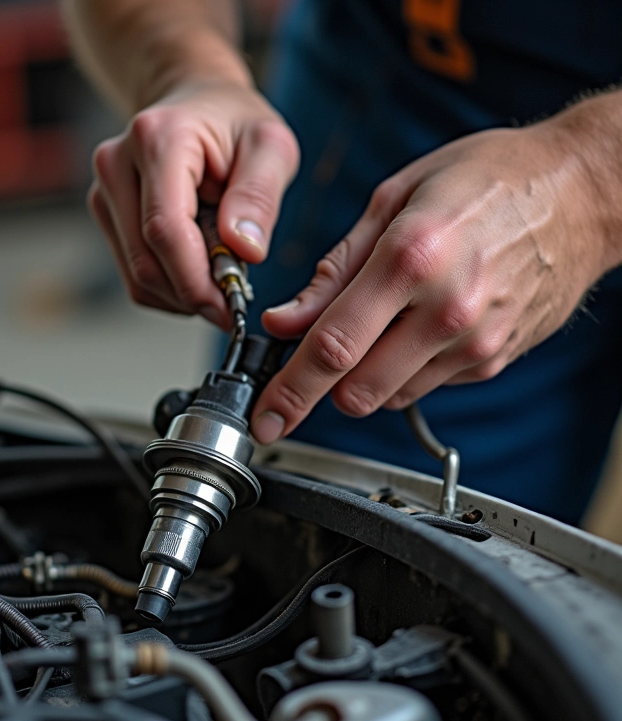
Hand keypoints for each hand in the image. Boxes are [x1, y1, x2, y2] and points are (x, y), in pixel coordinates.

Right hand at [89, 81, 298, 328]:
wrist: (198, 105)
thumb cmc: (236, 125)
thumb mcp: (271, 148)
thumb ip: (260, 197)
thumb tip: (244, 251)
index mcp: (157, 139)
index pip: (165, 229)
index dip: (196, 280)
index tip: (232, 308)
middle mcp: (117, 164)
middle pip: (146, 260)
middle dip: (193, 294)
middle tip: (234, 303)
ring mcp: (105, 192)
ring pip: (137, 276)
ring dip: (182, 296)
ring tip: (219, 278)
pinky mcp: (107, 216)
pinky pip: (134, 275)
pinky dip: (169, 289)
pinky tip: (197, 271)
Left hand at [250, 121, 609, 443]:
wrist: (580, 192)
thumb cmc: (488, 180)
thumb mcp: (395, 198)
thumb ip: (334, 269)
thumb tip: (287, 320)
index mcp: (412, 257)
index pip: (333, 347)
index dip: (289, 390)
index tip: (266, 415)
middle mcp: (447, 309)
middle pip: (357, 390)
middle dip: (319, 391)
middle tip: (305, 371)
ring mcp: (475, 342)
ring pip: (387, 396)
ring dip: (361, 378)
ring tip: (374, 327)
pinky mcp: (492, 360)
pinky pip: (424, 386)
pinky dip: (401, 370)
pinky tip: (414, 328)